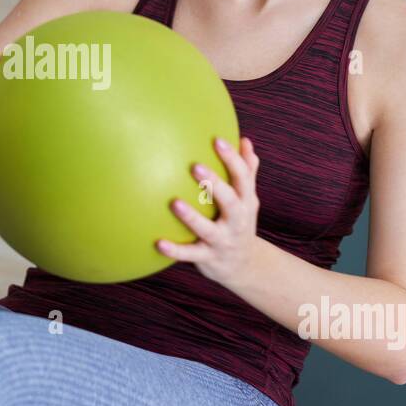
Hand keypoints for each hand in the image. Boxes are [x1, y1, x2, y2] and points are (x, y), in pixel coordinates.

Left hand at [157, 136, 261, 286]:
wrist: (245, 266)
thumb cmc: (239, 222)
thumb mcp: (248, 199)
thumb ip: (247, 171)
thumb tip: (245, 140)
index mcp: (246, 202)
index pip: (243, 177)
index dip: (232, 158)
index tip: (217, 140)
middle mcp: (238, 221)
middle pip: (229, 200)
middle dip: (214, 184)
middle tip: (195, 166)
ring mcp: (223, 241)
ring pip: (207, 229)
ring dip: (191, 217)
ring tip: (174, 203)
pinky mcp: (209, 258)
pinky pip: (190, 254)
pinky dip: (175, 250)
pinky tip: (157, 243)